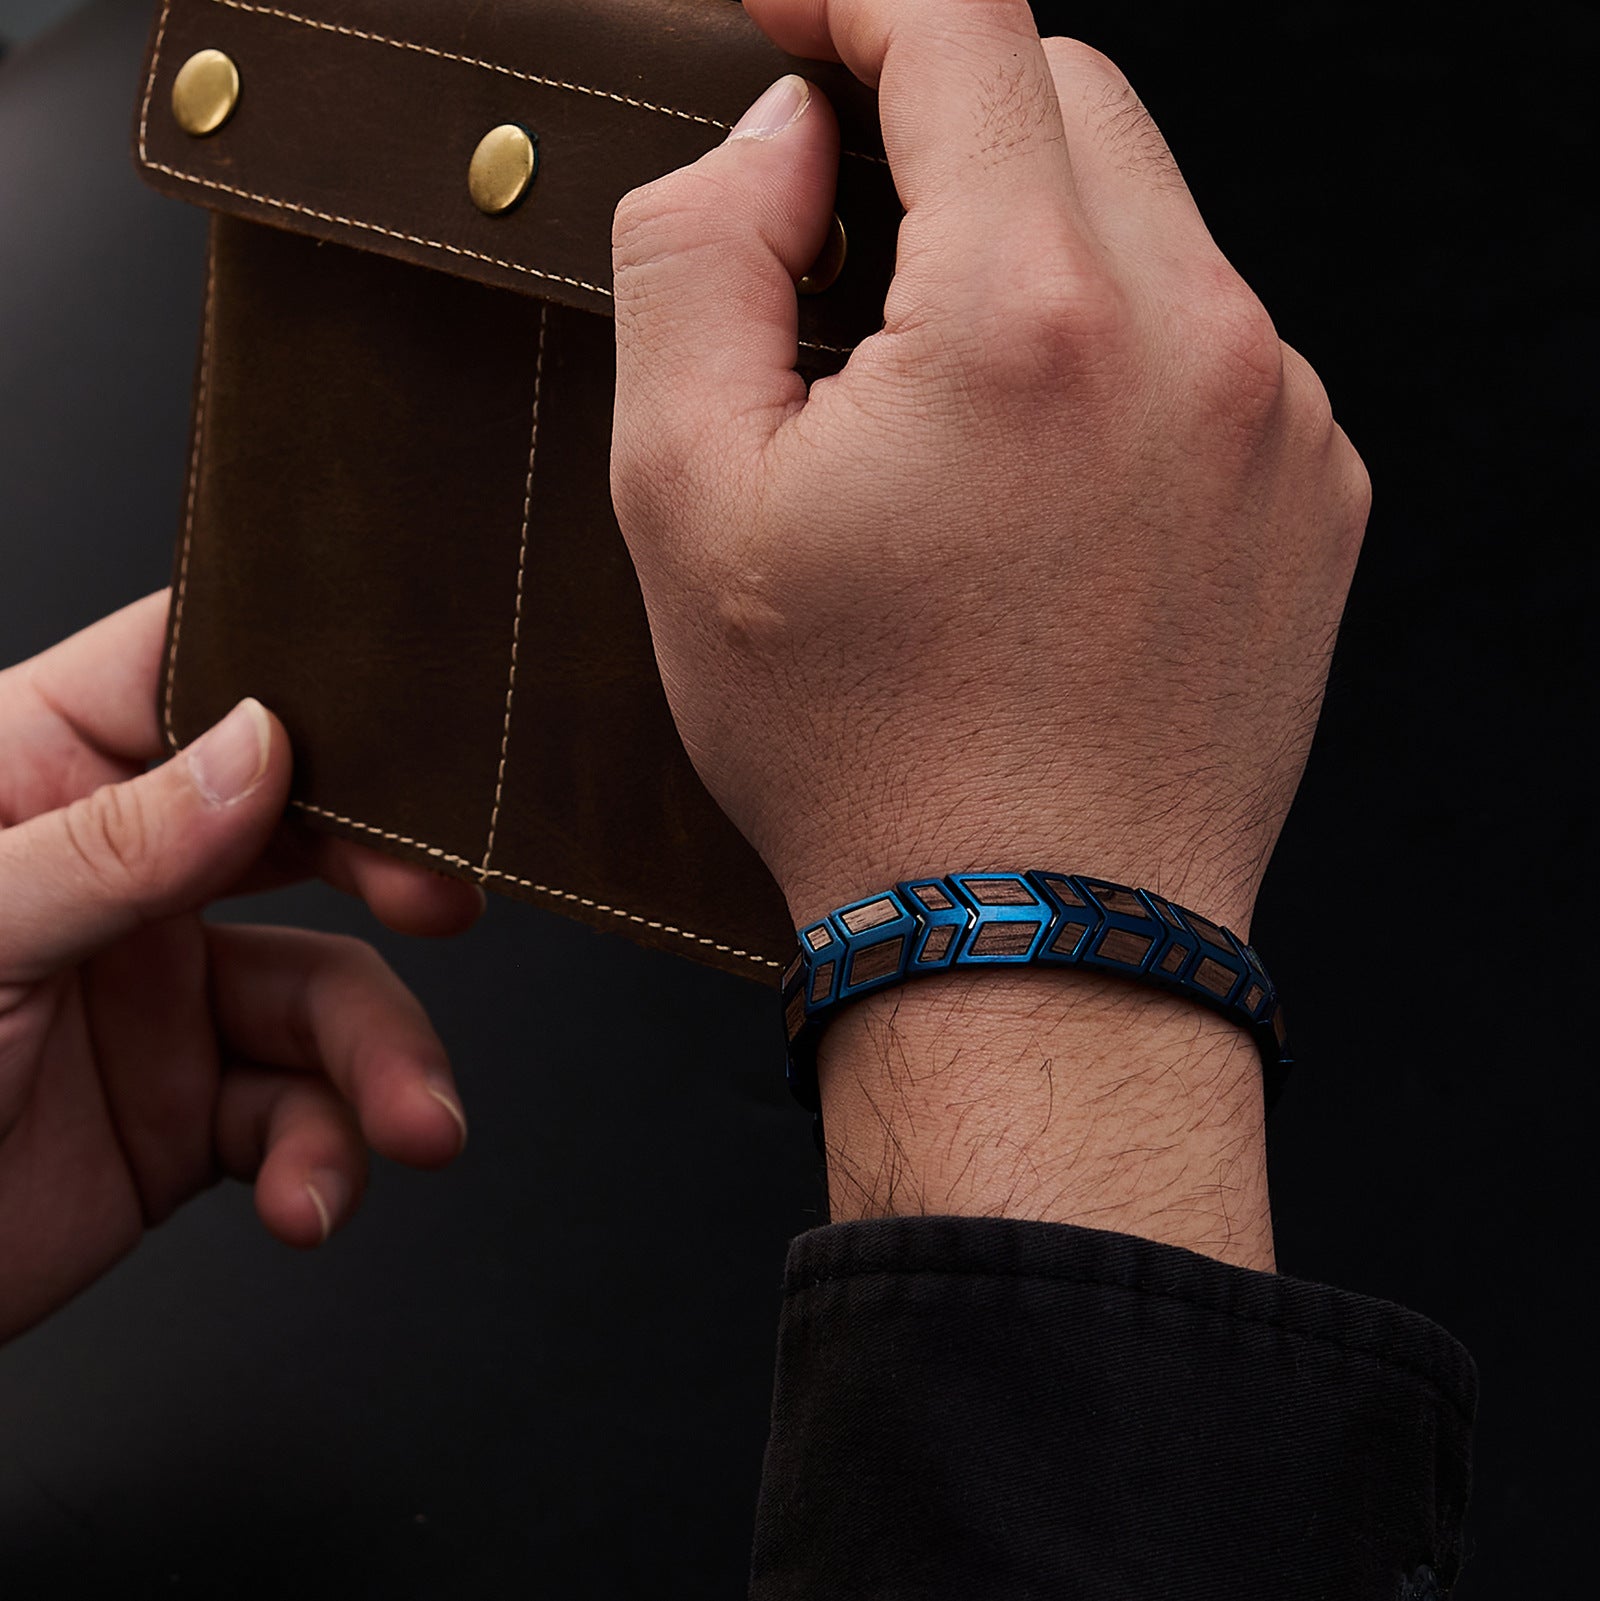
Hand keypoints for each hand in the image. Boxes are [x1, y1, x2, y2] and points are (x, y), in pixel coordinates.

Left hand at [0, 594, 478, 1342]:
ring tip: (413, 1123)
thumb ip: (114, 844)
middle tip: (445, 900)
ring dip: (385, 1060)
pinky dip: (329, 1157)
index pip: (185, 676)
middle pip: (300, 827)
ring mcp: (162, 994)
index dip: (299, 681)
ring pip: (327, 992)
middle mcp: (121, 877)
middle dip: (389, 870)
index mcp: (37, 781)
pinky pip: (302, 1112)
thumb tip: (260, 746)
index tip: (395, 729)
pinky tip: (311, 1197)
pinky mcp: (190, 1110)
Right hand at [610, 1, 1368, 1258]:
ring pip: (1150, 222)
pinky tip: (1045, 486)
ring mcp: (1279, 419)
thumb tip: (779, 139)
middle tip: (852, 249)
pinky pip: (1211, 342)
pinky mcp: (1315, 492)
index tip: (800, 17)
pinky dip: (1119, 354)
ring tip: (946, 416)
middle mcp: (1193, 341)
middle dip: (951, 126)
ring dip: (1034, 255)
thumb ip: (699, 261)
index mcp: (1026, 320)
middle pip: (1071, 103)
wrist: (1031, 934)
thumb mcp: (687, 502)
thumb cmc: (855, 750)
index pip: (964, 25)